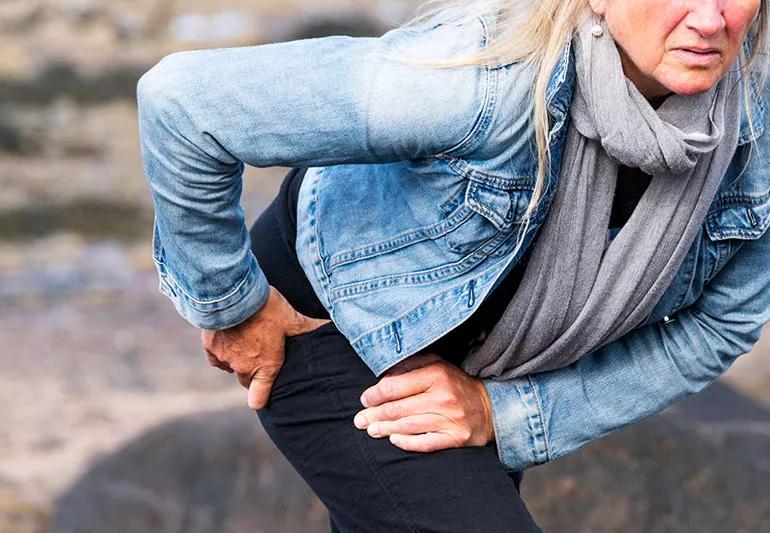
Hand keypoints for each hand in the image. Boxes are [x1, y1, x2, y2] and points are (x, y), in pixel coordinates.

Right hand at [201, 286, 329, 409]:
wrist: (234, 295)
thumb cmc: (267, 307)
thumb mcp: (291, 318)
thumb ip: (306, 329)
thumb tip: (329, 327)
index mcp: (267, 366)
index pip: (258, 399)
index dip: (260, 398)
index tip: (263, 393)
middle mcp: (245, 367)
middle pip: (246, 381)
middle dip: (252, 372)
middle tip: (260, 353)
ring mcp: (226, 359)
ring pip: (231, 368)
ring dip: (238, 359)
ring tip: (246, 340)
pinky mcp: (210, 347)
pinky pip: (216, 358)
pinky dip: (221, 352)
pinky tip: (229, 339)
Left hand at [353, 353, 494, 451]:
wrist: (489, 407)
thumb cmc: (455, 384)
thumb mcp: (436, 365)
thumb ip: (409, 366)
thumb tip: (382, 378)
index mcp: (436, 374)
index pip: (394, 386)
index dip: (374, 395)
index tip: (365, 399)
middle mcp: (443, 397)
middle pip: (398, 408)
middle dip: (374, 415)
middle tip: (359, 420)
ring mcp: (450, 419)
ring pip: (408, 426)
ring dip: (385, 429)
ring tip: (371, 430)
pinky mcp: (455, 438)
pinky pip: (426, 443)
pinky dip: (407, 443)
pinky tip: (393, 440)